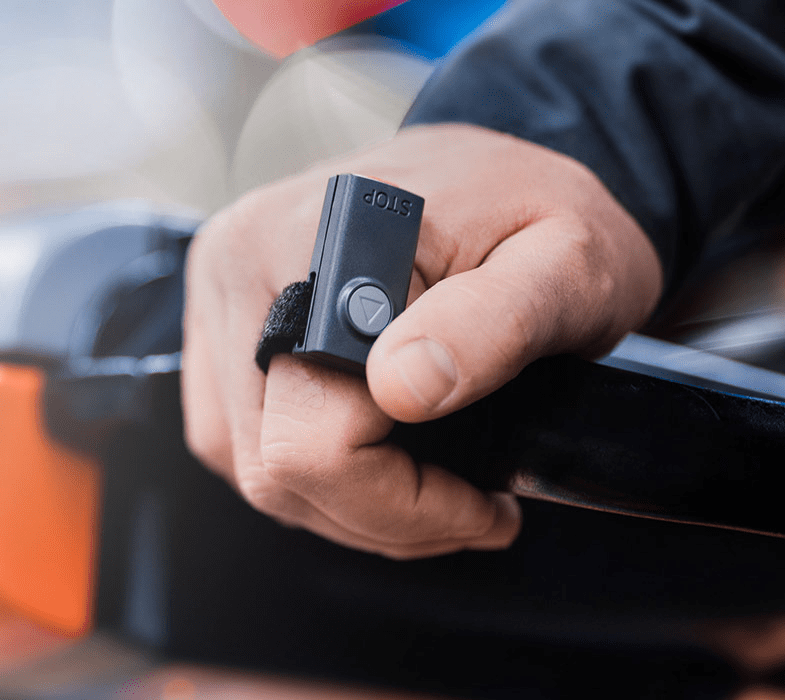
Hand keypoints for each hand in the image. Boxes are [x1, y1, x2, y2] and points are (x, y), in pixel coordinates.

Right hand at [181, 124, 661, 558]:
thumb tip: (402, 388)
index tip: (485, 506)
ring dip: (343, 502)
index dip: (403, 504)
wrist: (492, 173)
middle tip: (465, 505)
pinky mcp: (216, 318)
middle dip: (379, 515)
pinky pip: (233, 438)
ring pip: (247, 465)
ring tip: (423, 484)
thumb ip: (494, 322)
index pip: (315, 440)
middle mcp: (241, 261)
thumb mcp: (568, 262)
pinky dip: (305, 469)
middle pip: (271, 466)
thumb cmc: (538, 216)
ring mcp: (218, 290)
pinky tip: (369, 453)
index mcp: (318, 239)